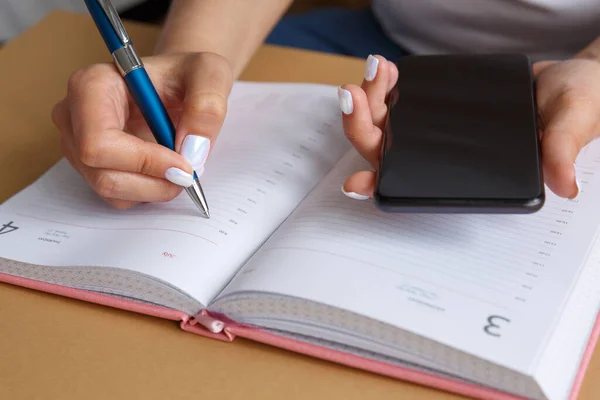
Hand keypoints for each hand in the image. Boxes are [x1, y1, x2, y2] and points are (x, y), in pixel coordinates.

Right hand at [52, 52, 232, 208]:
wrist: (177, 84)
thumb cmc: (185, 74)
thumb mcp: (209, 73)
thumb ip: (207, 104)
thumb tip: (192, 151)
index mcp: (91, 85)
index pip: (99, 142)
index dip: (144, 162)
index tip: (184, 165)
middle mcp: (74, 116)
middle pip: (102, 174)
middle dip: (154, 182)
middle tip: (189, 173)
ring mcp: (77, 145)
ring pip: (110, 190)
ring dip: (154, 189)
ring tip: (181, 168)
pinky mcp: (90, 167)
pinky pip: (117, 197)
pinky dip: (148, 192)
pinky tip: (164, 169)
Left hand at [338, 54, 599, 199]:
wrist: (570, 80)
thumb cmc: (571, 108)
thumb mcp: (570, 125)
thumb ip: (560, 152)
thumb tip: (565, 185)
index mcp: (463, 175)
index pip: (414, 187)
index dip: (381, 187)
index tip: (356, 184)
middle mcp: (439, 156)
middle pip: (383, 150)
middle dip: (360, 125)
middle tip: (354, 94)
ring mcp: (431, 131)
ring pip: (383, 124)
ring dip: (369, 99)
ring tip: (377, 68)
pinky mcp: (432, 107)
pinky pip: (398, 100)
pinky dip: (385, 84)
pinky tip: (385, 68)